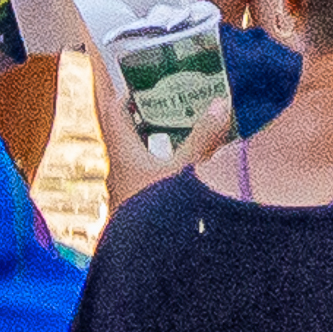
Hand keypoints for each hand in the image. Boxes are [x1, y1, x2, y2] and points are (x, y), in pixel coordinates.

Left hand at [81, 62, 232, 209]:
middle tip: (170, 95)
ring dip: (159, 141)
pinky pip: (152, 177)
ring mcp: (129, 189)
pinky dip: (168, 166)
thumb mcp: (186, 171)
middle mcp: (120, 168)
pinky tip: (190, 168)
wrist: (150, 260)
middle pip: (127, 132)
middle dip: (146, 113)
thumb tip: (220, 102)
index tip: (130, 71)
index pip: (112, 111)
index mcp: (121, 151)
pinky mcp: (141, 207)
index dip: (118, 89)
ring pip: (141, 155)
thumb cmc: (158, 210)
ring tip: (186, 125)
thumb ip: (204, 138)